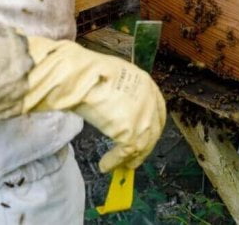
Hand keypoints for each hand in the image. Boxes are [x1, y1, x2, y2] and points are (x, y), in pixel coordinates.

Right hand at [24, 38, 166, 172]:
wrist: (82, 78)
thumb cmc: (88, 73)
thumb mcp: (113, 77)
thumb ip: (121, 92)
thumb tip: (115, 107)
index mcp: (145, 83)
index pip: (157, 108)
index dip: (151, 125)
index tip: (146, 136)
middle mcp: (149, 100)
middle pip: (153, 130)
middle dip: (144, 146)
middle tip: (134, 158)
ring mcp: (142, 117)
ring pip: (142, 144)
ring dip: (130, 158)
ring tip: (121, 166)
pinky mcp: (131, 132)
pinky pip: (125, 152)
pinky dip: (115, 161)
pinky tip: (105, 165)